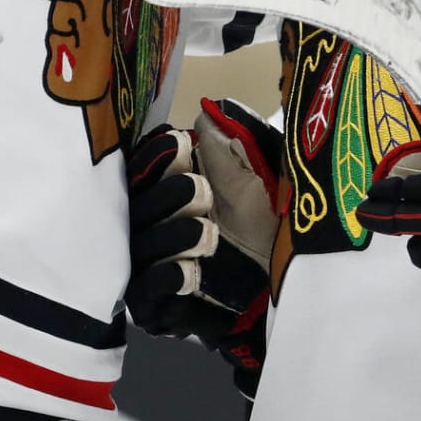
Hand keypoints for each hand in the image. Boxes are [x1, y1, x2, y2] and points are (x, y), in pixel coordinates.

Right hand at [125, 99, 281, 397]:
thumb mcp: (259, 181)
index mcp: (167, 187)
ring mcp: (147, 266)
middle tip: (201, 191)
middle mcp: (148, 223)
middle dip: (166, 193)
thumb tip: (207, 114)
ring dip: (172, 234)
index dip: (157, 156)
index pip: (143, 166)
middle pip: (136, 204)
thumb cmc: (269, 227)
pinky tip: (190, 271)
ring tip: (207, 232)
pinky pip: (145, 291)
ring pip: (140, 245)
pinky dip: (166, 276)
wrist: (283, 291)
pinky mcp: (153, 306)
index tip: (182, 146)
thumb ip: (234, 149)